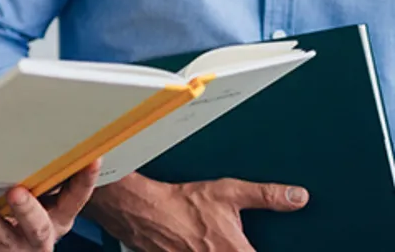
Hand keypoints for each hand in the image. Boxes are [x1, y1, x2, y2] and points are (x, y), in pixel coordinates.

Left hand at [0, 162, 100, 251]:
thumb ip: (43, 172)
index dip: (85, 181)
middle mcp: (41, 236)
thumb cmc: (23, 207)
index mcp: (59, 216)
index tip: (91, 158)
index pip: (76, 199)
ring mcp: (16, 249)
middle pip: (39, 228)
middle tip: (15, 192)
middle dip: (28, 211)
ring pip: (5, 241)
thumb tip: (41, 127)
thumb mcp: (41, 192)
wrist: (1, 244)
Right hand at [84, 172, 308, 251]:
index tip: (252, 245)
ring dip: (215, 250)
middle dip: (238, 247)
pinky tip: (195, 244)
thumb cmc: (183, 203)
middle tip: (221, 237)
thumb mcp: (228, 193)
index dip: (256, 249)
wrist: (142, 210)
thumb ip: (266, 196)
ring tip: (209, 240)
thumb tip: (297, 197)